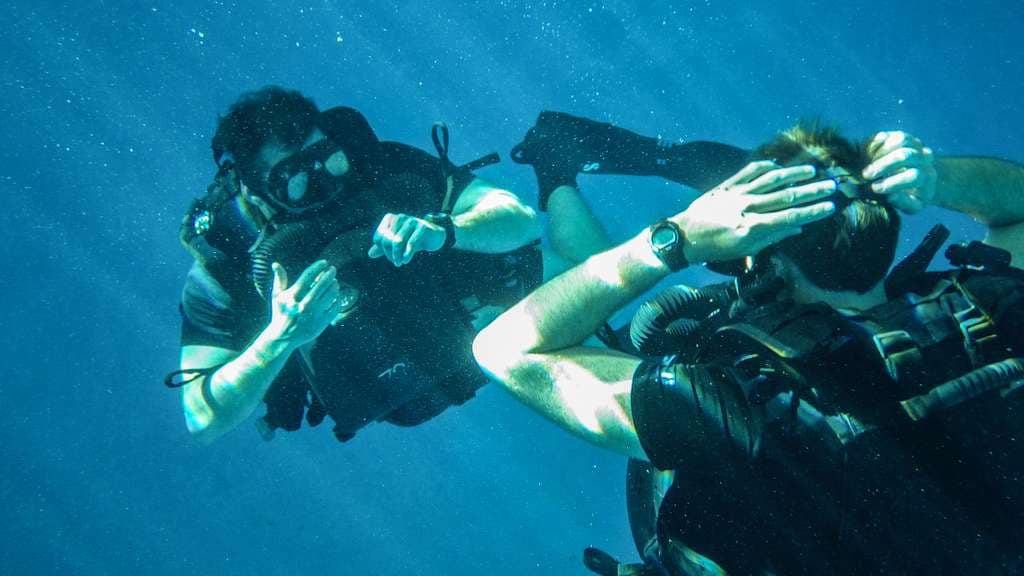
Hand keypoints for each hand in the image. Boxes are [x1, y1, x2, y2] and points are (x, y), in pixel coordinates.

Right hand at [266, 260, 343, 348]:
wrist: (283, 337)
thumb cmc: (280, 314)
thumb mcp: (277, 297)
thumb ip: (279, 279)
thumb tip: (275, 263)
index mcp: (293, 296)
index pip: (308, 276)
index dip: (318, 267)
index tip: (324, 262)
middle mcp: (304, 304)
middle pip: (322, 284)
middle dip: (329, 274)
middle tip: (333, 269)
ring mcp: (314, 314)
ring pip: (330, 295)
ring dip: (334, 285)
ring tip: (334, 281)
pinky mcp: (321, 323)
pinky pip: (334, 307)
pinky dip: (337, 299)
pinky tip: (336, 295)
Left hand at [367, 213, 446, 266]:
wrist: (434, 236)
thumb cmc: (413, 238)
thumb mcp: (398, 243)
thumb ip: (383, 247)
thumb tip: (370, 254)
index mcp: (390, 219)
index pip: (379, 238)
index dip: (383, 251)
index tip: (391, 258)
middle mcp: (399, 217)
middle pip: (387, 240)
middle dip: (390, 254)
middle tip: (396, 263)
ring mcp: (411, 220)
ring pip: (397, 242)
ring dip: (397, 256)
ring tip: (400, 263)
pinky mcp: (422, 227)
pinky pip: (411, 243)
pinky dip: (407, 254)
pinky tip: (406, 260)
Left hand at [672, 161, 836, 263]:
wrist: (685, 236)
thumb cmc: (716, 248)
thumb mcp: (745, 248)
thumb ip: (773, 237)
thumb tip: (798, 226)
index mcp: (752, 226)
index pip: (789, 216)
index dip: (812, 211)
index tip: (830, 206)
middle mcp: (747, 206)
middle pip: (786, 196)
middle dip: (812, 190)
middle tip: (831, 185)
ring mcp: (737, 193)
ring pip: (771, 179)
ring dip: (794, 173)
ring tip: (812, 171)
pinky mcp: (727, 185)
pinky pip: (750, 171)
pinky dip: (766, 167)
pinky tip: (779, 166)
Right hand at [862, 131, 936, 213]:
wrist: (917, 178)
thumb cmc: (911, 195)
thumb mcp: (912, 205)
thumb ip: (903, 202)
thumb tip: (890, 196)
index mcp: (928, 175)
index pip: (914, 176)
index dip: (893, 182)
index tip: (874, 188)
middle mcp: (925, 157)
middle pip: (906, 155)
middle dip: (883, 165)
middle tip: (865, 175)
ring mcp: (915, 144)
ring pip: (900, 140)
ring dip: (880, 152)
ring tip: (865, 164)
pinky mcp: (903, 137)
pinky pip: (890, 135)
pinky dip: (876, 143)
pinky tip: (865, 155)